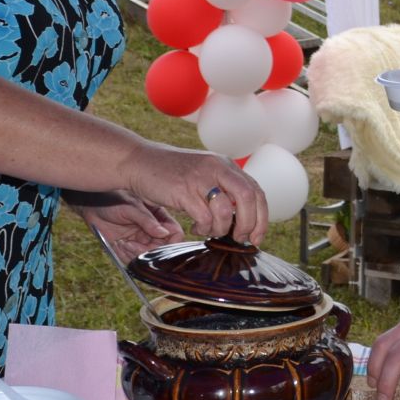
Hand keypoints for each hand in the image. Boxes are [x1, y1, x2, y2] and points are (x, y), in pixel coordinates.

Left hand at [73, 191, 181, 259]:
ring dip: (135, 253)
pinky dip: (125, 255)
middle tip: (133, 244)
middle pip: (161, 249)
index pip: (174, 233)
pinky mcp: (127, 247)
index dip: (171, 241)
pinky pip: (131, 259)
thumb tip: (164, 233)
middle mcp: (151, 230)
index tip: (159, 241)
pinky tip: (118, 244)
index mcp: (158, 218)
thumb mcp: (131, 207)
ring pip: (146, 256)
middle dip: (148, 250)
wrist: (92, 204)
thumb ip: (147, 221)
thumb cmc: (114, 198)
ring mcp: (140, 239)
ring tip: (123, 243)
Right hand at [126, 146, 269, 246]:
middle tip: (239, 239)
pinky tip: (195, 227)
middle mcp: (216, 168)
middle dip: (248, 224)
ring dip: (221, 229)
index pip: (256, 191)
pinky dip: (203, 228)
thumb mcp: (204, 174)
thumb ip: (223, 189)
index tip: (256, 236)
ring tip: (210, 231)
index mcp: (226, 165)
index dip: (261, 217)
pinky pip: (203, 217)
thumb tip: (243, 220)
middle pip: (248, 198)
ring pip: (225, 211)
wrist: (138, 161)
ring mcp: (200, 178)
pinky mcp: (183, 190)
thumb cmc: (172, 173)